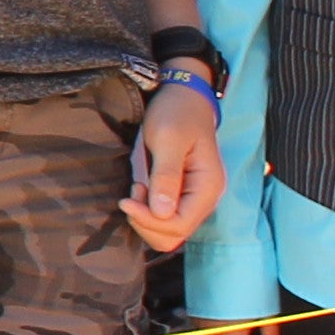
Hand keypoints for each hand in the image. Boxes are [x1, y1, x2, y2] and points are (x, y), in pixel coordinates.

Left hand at [120, 79, 221, 253]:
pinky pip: (164, 219)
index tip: (126, 199)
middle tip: (130, 194)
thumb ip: (166, 176)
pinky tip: (141, 188)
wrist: (183, 99)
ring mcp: (194, 199)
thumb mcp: (167, 139)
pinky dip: (147, 212)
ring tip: (137, 189)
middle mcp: (205, 199)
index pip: (179, 225)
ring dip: (145, 219)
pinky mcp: (182, 196)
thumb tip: (162, 212)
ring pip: (168, 232)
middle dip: (146, 222)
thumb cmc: (176, 114)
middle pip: (174, 235)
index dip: (149, 220)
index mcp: (208, 187)